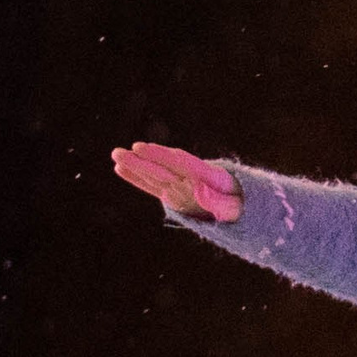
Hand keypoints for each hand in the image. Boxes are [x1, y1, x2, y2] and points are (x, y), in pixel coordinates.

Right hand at [112, 142, 242, 222]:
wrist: (240, 203)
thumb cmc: (239, 206)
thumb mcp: (234, 208)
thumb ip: (217, 201)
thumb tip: (197, 189)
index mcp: (207, 175)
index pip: (181, 163)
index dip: (161, 155)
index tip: (141, 147)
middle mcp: (190, 176)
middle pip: (163, 167)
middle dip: (141, 160)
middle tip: (118, 152)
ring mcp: (180, 183)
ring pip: (155, 174)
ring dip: (135, 166)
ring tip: (116, 156)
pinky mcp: (173, 192)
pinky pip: (153, 186)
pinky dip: (137, 179)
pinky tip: (120, 169)